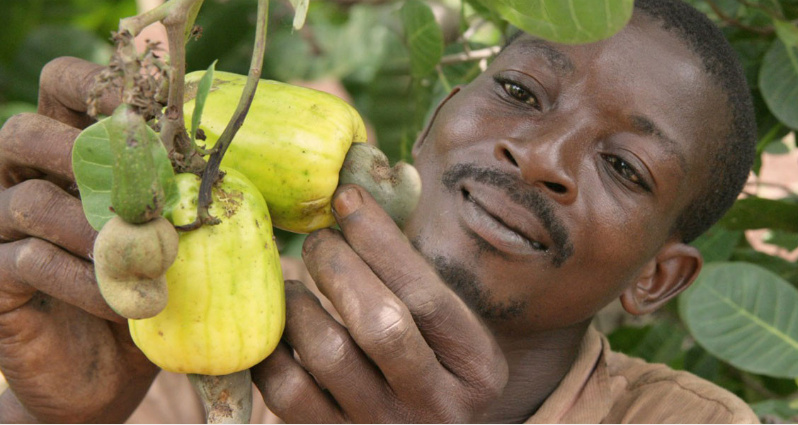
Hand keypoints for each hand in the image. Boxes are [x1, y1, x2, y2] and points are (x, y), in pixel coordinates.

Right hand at [0, 57, 157, 422]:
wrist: (109, 371)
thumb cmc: (152, 288)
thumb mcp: (175, 237)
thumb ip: (186, 196)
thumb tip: (224, 162)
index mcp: (71, 152)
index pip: (62, 88)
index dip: (94, 82)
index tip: (143, 107)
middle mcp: (26, 179)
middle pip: (24, 131)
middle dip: (83, 151)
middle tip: (136, 188)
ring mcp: (3, 227)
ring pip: (31, 200)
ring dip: (97, 227)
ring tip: (145, 258)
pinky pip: (31, 262)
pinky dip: (84, 280)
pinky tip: (122, 302)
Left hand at [252, 185, 508, 422]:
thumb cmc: (429, 369)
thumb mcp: (448, 333)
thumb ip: (414, 281)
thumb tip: (354, 200)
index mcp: (477, 368)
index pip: (425, 293)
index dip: (380, 239)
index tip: (346, 198)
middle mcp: (438, 406)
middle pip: (380, 323)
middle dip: (338, 266)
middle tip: (318, 241)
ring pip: (329, 354)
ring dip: (299, 304)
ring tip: (292, 286)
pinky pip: (287, 392)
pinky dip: (271, 349)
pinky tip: (275, 327)